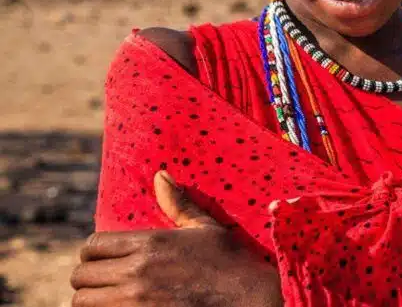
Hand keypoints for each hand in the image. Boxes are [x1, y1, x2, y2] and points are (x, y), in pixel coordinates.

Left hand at [70, 171, 282, 306]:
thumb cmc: (231, 261)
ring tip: (108, 298)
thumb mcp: (205, 227)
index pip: (93, 246)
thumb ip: (178, 204)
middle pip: (81, 276)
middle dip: (89, 278)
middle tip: (104, 282)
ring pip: (84, 302)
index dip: (93, 253)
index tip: (104, 259)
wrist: (251, 298)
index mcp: (150, 243)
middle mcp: (137, 271)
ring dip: (92, 299)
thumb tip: (160, 175)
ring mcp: (136, 301)